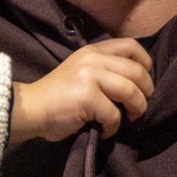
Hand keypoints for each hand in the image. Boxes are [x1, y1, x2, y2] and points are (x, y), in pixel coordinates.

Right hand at [11, 38, 152, 141]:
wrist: (30, 109)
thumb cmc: (57, 95)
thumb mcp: (81, 71)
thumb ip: (104, 69)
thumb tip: (138, 84)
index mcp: (92, 51)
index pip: (131, 46)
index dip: (146, 64)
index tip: (144, 82)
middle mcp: (92, 59)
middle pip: (137, 71)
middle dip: (146, 92)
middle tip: (139, 107)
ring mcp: (89, 77)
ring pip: (131, 91)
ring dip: (136, 109)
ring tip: (129, 119)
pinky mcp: (87, 97)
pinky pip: (114, 115)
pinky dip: (113, 127)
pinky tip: (104, 130)